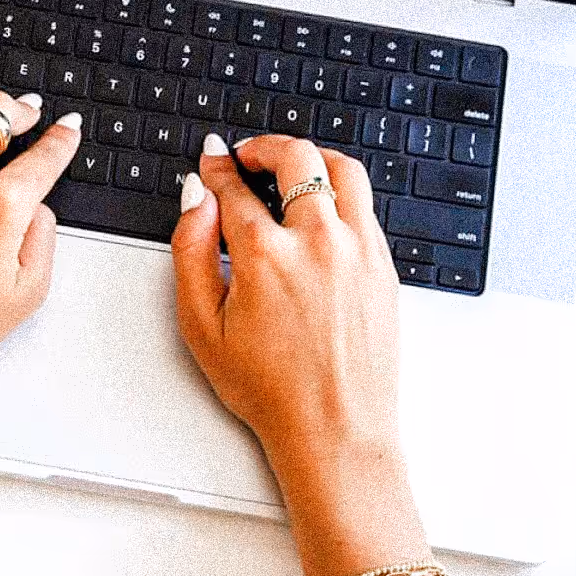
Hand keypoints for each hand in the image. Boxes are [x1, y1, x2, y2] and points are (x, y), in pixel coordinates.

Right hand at [170, 132, 399, 459]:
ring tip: (289, 167)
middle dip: (264, 146)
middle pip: (297, 158)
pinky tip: (319, 209)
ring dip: (311, 158)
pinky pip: (365, 206)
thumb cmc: (268, 388)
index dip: (216, 167)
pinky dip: (339, 192)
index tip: (210, 161)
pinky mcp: (384, 266)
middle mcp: (319, 243)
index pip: (235, 187)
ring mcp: (360, 251)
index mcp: (266, 256)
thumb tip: (196, 199)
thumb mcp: (200, 325)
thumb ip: (190, 251)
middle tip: (247, 155)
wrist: (334, 429)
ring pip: (343, 170)